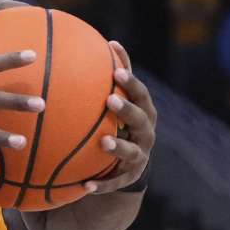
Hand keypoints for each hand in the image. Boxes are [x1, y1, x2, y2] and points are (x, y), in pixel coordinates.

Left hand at [85, 41, 155, 193]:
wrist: (126, 162)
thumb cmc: (117, 123)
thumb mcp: (113, 103)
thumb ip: (106, 78)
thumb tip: (101, 43)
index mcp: (141, 112)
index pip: (140, 93)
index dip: (131, 81)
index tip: (115, 68)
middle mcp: (144, 133)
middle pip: (141, 119)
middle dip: (128, 109)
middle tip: (110, 99)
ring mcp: (139, 156)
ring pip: (133, 152)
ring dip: (119, 147)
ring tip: (103, 142)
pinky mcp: (128, 177)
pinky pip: (115, 182)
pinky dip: (102, 184)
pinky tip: (85, 186)